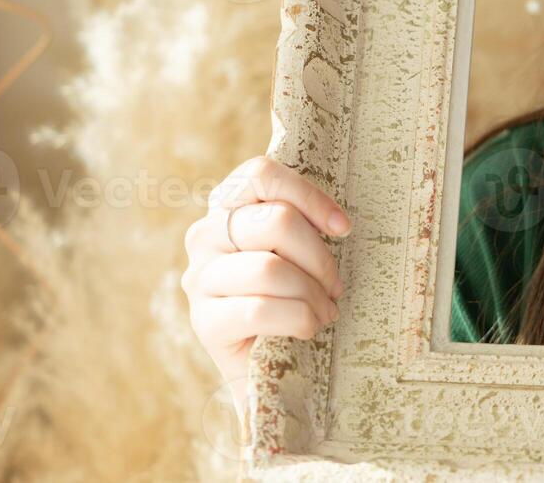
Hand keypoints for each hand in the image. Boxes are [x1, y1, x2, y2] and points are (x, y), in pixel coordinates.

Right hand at [181, 155, 350, 418]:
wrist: (272, 369)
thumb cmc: (294, 297)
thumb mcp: (298, 251)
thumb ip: (301, 223)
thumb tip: (339, 221)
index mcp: (227, 207)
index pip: (260, 174)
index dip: (308, 196)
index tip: (343, 228)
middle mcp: (205, 235)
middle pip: (276, 221)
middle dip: (319, 257)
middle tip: (336, 286)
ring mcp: (200, 279)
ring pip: (270, 268)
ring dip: (313, 294)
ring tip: (327, 311)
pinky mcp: (204, 322)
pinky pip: (259, 310)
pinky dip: (299, 319)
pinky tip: (310, 328)